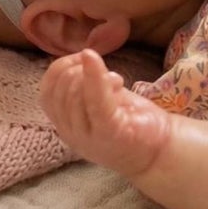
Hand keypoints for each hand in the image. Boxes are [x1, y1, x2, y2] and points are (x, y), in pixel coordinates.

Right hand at [40, 49, 175, 178]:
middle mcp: (70, 133)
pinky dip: (96, 77)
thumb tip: (84, 56)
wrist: (161, 152)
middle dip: (81, 70)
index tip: (85, 57)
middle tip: (108, 76)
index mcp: (65, 125)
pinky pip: (95, 101)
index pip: (47, 91)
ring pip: (75, 93)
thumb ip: (87, 87)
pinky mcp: (108, 132)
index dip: (61, 67)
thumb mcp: (103, 103)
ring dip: (97, 76)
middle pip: (61, 89)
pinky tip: (100, 64)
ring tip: (118, 83)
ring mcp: (87, 136)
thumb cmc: (132, 122)